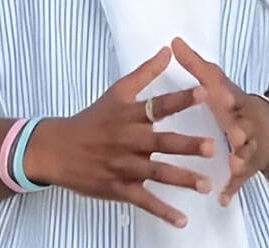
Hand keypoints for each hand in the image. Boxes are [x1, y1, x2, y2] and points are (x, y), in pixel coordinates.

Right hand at [23, 46, 215, 227]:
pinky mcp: (119, 188)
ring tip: (207, 185)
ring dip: (182, 180)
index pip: (158, 105)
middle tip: (212, 147)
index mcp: (130, 116)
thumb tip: (167, 50)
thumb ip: (145, 73)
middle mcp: (129, 141)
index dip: (180, 99)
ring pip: (157, 174)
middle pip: (161, 143)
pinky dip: (162, 211)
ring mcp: (124, 166)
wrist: (56, 149)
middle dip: (187, 145)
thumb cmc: (91, 119)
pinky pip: (143, 201)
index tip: (204, 92)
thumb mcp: (116, 93)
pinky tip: (182, 219)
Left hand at [170, 37, 268, 206]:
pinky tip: (222, 198)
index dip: (229, 96)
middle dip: (240, 131)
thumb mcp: (217, 82)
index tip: (221, 95)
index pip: (233, 96)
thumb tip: (173, 41)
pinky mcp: (249, 166)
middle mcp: (246, 124)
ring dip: (241, 159)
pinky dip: (233, 188)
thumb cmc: (233, 102)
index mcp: (235, 102)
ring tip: (234, 165)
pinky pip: (241, 180)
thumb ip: (195, 66)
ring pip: (247, 154)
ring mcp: (250, 146)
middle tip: (233, 135)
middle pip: (245, 127)